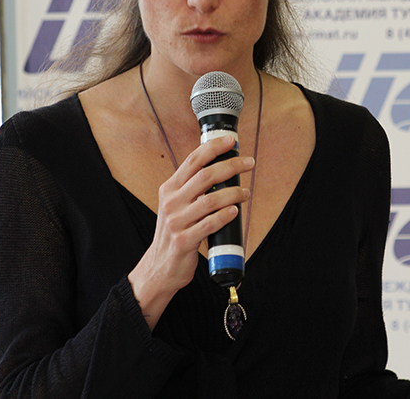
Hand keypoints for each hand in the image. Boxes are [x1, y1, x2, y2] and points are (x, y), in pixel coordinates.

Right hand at [128, 134, 251, 328]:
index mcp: (170, 189)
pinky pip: (209, 224)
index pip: (192, 161)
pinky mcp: (184, 241)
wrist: (159, 267)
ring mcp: (176, 222)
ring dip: (233, 193)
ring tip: (246, 193)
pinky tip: (235, 211)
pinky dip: (224, 216)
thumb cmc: (175, 233)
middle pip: (205, 176)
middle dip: (231, 166)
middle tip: (249, 163)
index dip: (213, 148)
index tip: (232, 142)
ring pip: (210, 200)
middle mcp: (171, 202)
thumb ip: (192, 190)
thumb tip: (222, 171)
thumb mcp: (177, 206)